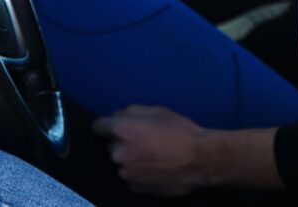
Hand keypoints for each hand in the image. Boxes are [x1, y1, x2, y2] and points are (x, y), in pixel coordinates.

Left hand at [91, 105, 211, 196]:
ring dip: (131, 158)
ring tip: (153, 156)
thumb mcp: (159, 111)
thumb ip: (133, 111)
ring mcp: (125, 173)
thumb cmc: (181, 131)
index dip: (107, 124)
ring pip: (122, 162)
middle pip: (112, 145)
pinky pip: (132, 176)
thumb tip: (118, 116)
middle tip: (145, 140)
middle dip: (123, 142)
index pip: (98, 126)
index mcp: (122, 131)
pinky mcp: (135, 188)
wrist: (199, 160)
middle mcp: (117, 153)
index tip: (118, 126)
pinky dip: (140, 172)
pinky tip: (157, 168)